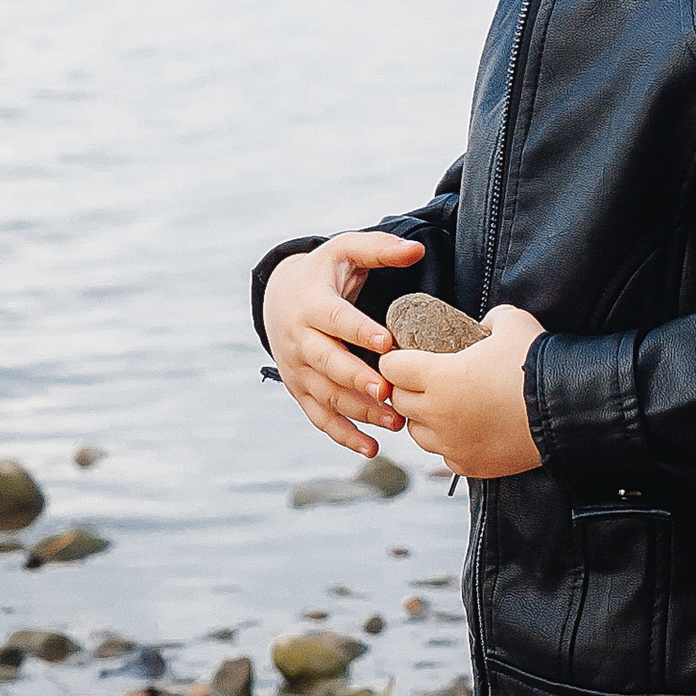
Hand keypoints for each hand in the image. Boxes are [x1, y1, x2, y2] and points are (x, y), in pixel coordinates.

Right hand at [264, 235, 425, 456]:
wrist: (279, 296)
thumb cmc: (324, 273)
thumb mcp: (346, 250)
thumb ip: (380, 248)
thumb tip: (417, 250)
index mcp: (312, 304)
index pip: (335, 319)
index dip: (359, 331)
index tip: (387, 342)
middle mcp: (299, 339)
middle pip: (327, 362)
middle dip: (358, 379)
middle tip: (389, 392)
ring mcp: (298, 369)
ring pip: (326, 394)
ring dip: (359, 411)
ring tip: (395, 421)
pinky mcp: (299, 390)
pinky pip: (319, 417)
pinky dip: (343, 435)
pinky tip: (371, 448)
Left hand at [382, 302, 545, 480]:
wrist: (567, 410)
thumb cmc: (536, 363)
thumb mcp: (512, 322)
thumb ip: (490, 319)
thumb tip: (485, 324)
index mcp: (438, 377)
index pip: (392, 369)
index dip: (396, 359)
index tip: (403, 356)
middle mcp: (437, 414)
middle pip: (400, 402)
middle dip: (407, 388)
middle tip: (421, 379)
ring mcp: (452, 444)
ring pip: (416, 433)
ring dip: (423, 418)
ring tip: (442, 406)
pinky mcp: (469, 465)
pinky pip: (444, 455)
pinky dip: (447, 443)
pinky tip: (464, 430)